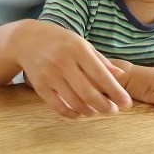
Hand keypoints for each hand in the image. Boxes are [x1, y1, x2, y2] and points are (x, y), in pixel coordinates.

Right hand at [12, 21, 132, 118]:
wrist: (26, 39)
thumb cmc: (60, 41)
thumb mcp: (82, 44)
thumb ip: (101, 60)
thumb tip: (120, 75)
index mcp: (78, 49)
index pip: (101, 74)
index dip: (116, 91)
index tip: (127, 103)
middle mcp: (63, 62)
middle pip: (88, 92)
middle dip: (104, 105)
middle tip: (114, 111)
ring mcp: (50, 75)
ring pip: (74, 101)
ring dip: (90, 111)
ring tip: (98, 111)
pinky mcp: (39, 86)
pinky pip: (58, 106)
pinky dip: (71, 114)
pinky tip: (80, 114)